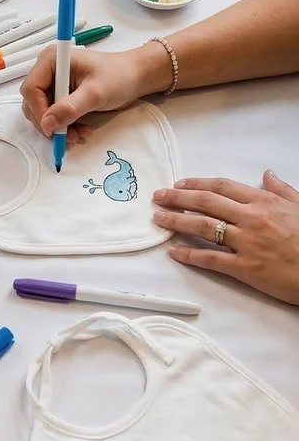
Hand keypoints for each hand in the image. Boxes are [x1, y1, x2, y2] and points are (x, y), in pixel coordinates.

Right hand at [20, 43, 170, 140]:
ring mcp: (54, 82)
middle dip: (50, 122)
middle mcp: (47, 69)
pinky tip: (81, 130)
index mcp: (51, 60)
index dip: (38, 111)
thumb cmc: (118, 77)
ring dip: (58, 127)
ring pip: (43, 112)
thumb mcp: (95, 93)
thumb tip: (47, 124)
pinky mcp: (61, 93)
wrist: (135, 77)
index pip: (31, 89)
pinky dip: (64, 126)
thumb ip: (70, 108)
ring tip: (79, 135)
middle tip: (68, 136)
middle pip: (33, 102)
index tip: (53, 129)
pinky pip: (54, 114)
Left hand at [152, 171, 298, 305]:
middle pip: (206, 203)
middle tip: (158, 196)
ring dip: (176, 221)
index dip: (196, 184)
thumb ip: (281, 190)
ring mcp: (246, 243)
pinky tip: (174, 252)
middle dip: (178, 198)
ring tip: (158, 219)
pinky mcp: (245, 267)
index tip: (179, 184)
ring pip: (203, 228)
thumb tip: (267, 173)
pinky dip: (189, 255)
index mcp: (263, 201)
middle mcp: (251, 218)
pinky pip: (211, 259)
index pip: (221, 187)